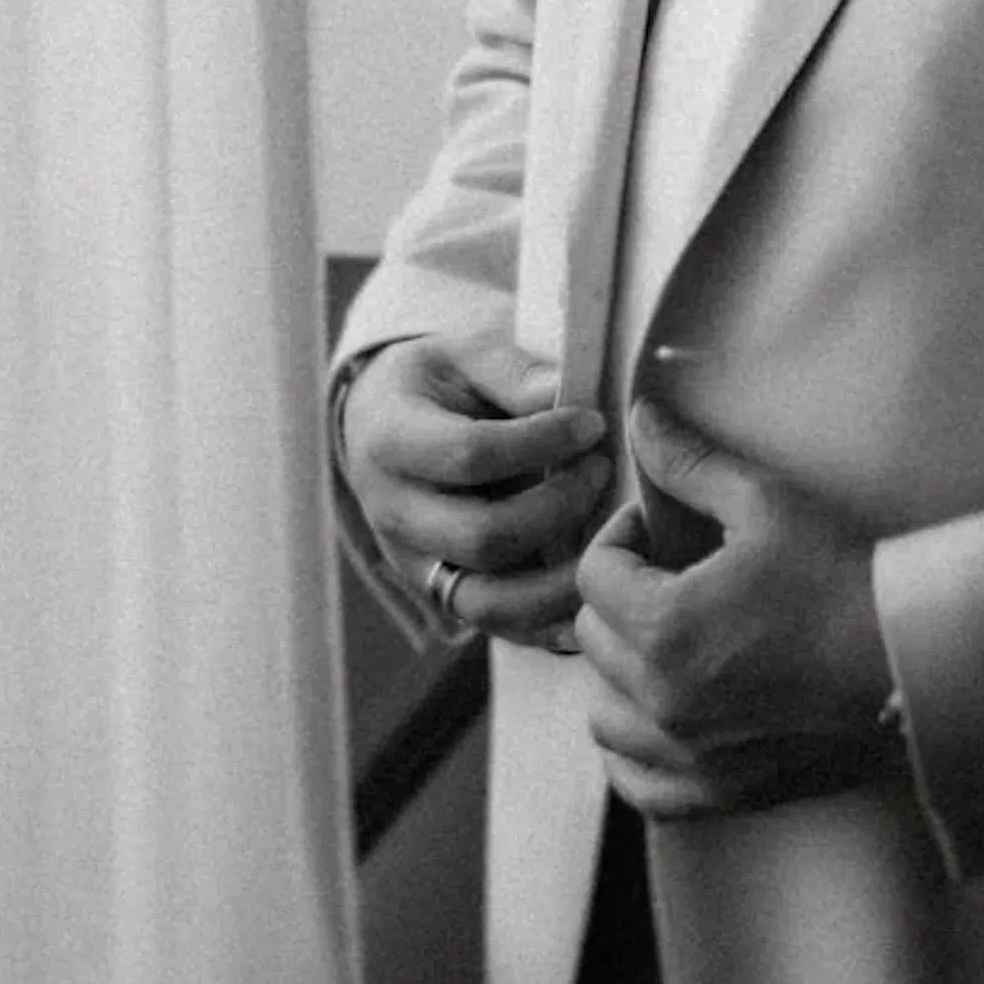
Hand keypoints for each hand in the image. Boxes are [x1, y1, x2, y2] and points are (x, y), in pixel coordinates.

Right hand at [341, 334, 612, 645]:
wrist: (377, 426)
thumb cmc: (432, 384)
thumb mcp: (461, 354)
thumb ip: (513, 373)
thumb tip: (570, 395)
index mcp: (392, 441)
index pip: (471, 455)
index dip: (541, 441)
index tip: (592, 423)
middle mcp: (396, 514)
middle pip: (482, 537)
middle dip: (558, 508)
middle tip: (601, 470)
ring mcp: (415, 565)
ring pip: (488, 601)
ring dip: (559, 579)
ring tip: (606, 536)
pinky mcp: (440, 596)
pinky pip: (496, 628)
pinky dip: (547, 623)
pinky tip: (591, 596)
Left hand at [571, 404, 896, 817]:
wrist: (909, 662)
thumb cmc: (840, 577)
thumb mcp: (765, 503)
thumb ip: (691, 463)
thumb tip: (639, 419)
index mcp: (667, 628)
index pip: (593, 576)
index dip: (623, 538)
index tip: (660, 532)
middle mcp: (665, 702)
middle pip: (593, 640)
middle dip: (621, 597)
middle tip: (670, 576)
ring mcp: (690, 757)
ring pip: (604, 716)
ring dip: (620, 673)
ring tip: (666, 642)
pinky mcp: (719, 793)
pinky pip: (638, 783)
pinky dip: (634, 751)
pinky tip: (663, 716)